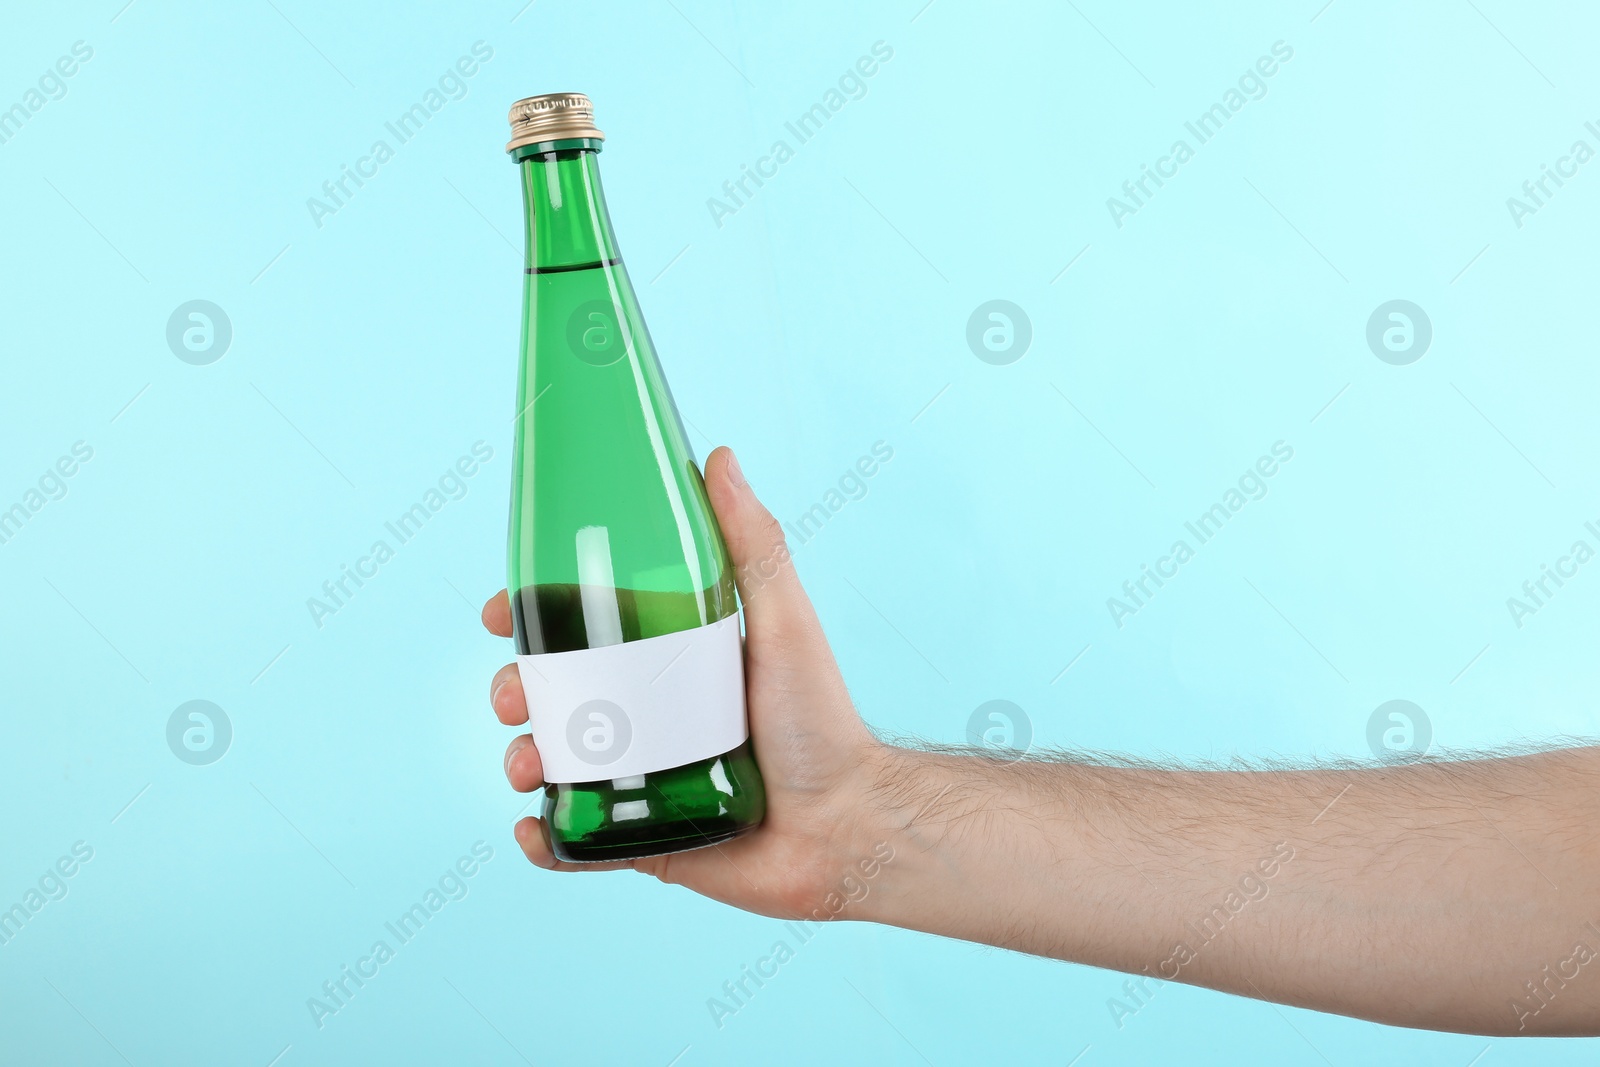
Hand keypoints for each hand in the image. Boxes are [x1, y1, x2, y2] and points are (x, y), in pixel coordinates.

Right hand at [482, 446, 892, 919]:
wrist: (848, 828)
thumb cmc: (823, 723)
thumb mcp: (783, 622)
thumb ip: (755, 543)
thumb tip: (719, 455)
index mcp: (670, 662)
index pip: (584, 631)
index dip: (534, 620)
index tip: (501, 614)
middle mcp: (649, 717)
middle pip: (554, 695)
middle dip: (516, 690)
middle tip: (516, 696)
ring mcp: (641, 781)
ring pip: (553, 765)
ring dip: (519, 759)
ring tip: (529, 765)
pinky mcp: (643, 842)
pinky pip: (574, 843)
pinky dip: (542, 839)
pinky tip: (534, 828)